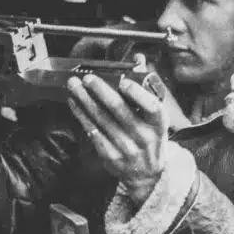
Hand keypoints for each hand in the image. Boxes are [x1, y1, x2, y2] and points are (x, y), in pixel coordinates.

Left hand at [67, 70, 169, 205]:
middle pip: (120, 111)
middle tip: (88, 78)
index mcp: (159, 124)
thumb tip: (138, 59)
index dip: (138, 94)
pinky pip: (93, 132)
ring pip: (102, 120)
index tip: (124, 82)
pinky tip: (74, 103)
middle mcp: (144, 137)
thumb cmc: (150, 138)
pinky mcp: (110, 156)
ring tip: (74, 86)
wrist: (146, 174)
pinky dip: (82, 116)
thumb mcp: (156, 117)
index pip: (152, 107)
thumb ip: (146, 86)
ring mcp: (126, 148)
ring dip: (85, 100)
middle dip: (102, 92)